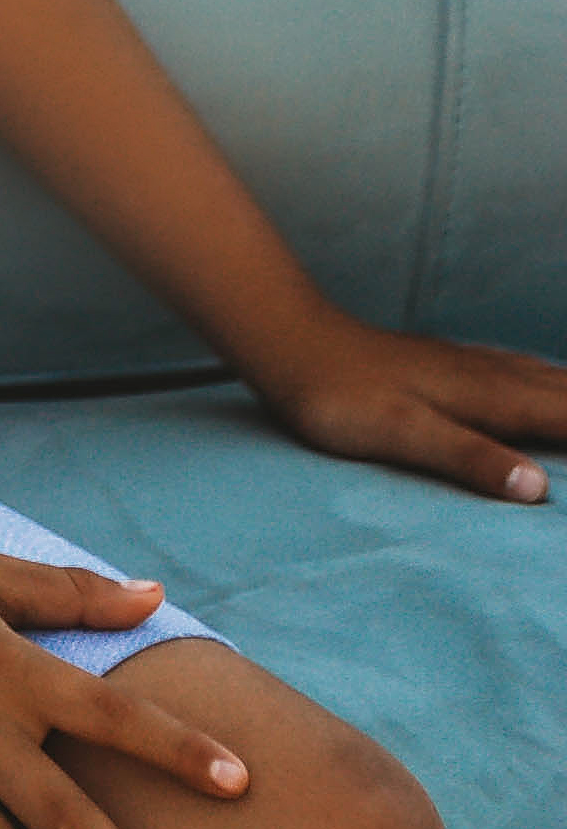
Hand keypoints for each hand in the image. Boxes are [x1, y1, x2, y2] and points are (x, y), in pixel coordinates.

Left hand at [250, 307, 562, 505]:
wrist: (288, 341)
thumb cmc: (338, 395)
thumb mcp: (402, 434)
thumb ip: (469, 458)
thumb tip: (540, 488)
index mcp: (489, 395)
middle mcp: (490, 374)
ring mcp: (471, 365)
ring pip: (549, 378)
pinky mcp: (451, 366)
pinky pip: (524, 373)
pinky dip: (554, 384)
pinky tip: (548, 385)